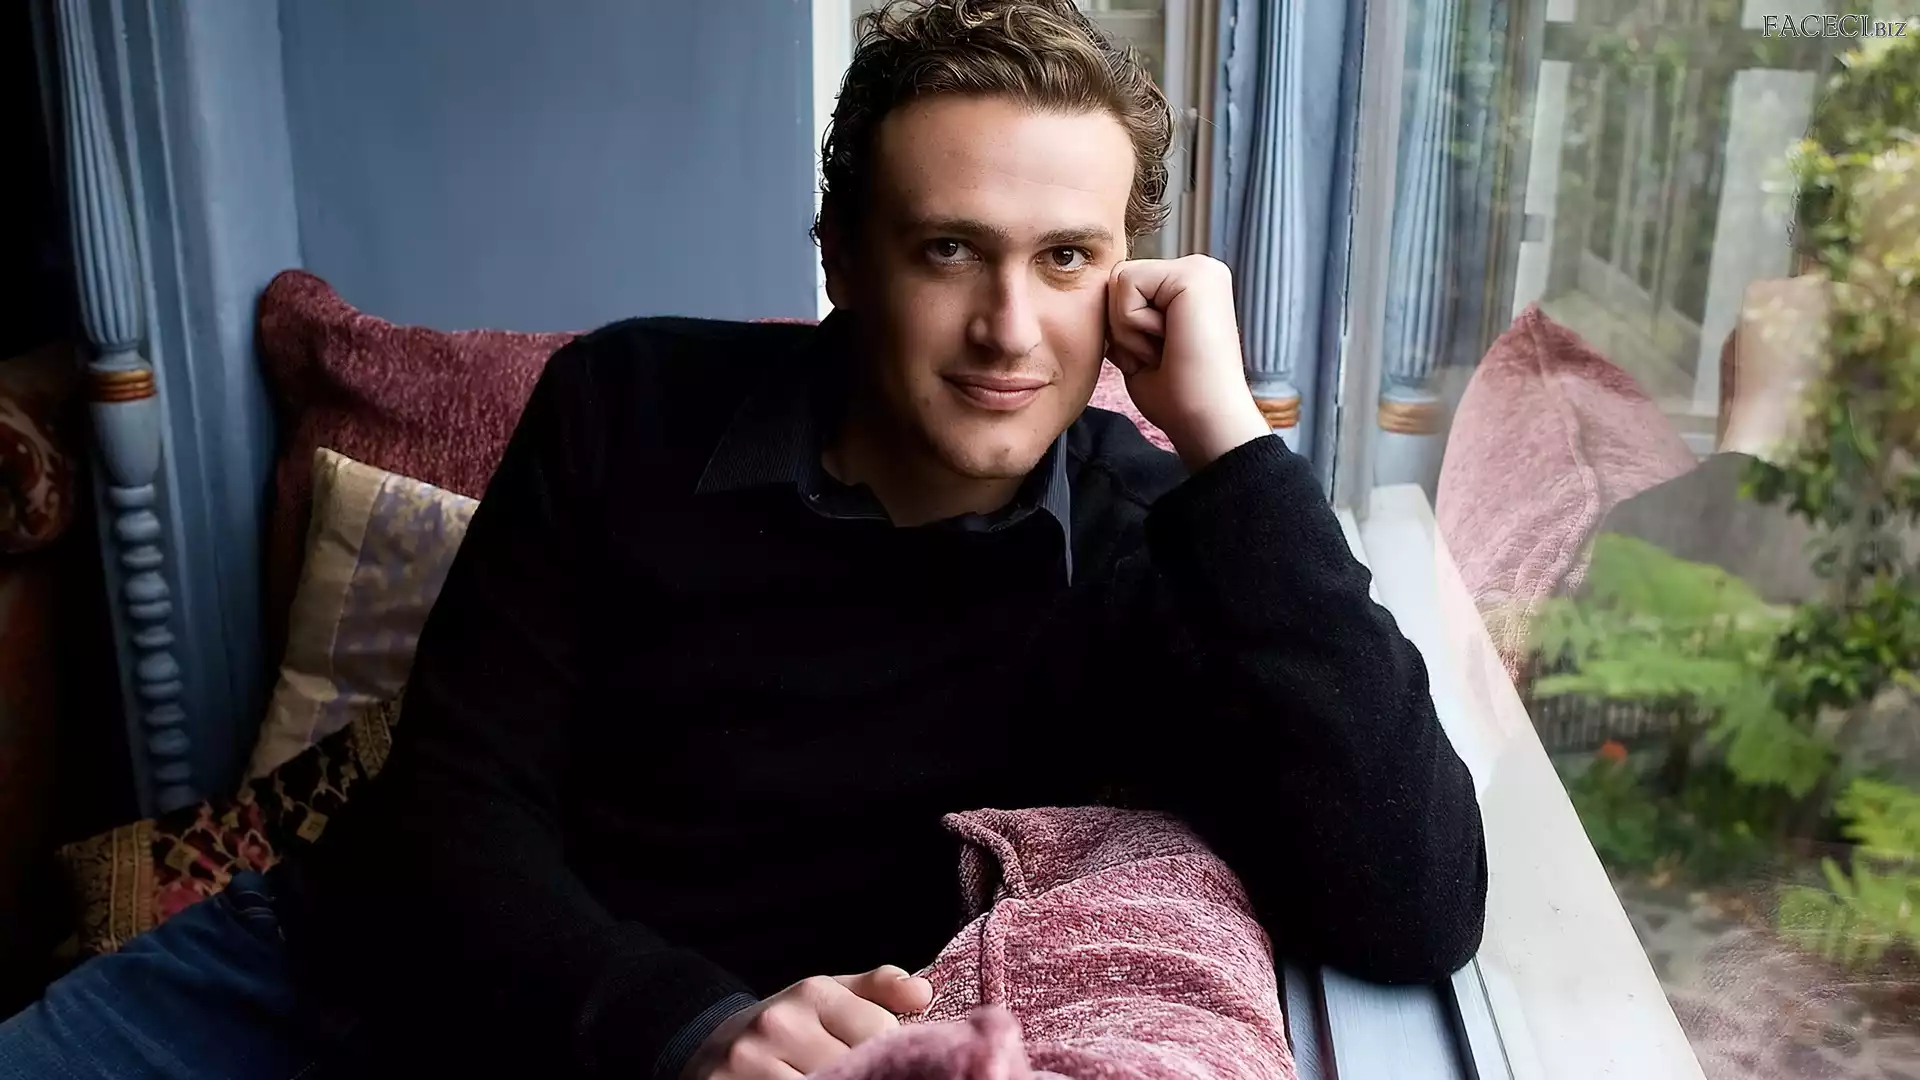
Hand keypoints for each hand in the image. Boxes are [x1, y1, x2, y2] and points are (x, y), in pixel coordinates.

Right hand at [681, 965, 934, 1079]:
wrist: (715, 1045)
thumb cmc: (792, 1023)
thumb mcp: (834, 994)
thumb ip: (881, 989)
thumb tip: (922, 994)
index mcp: (811, 994)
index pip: (878, 1033)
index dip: (893, 1054)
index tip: (888, 1061)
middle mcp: (778, 1024)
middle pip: (850, 1067)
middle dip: (868, 1074)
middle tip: (872, 1074)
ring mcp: (747, 1063)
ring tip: (842, 1079)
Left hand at [1106, 255, 1271, 469]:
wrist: (1206, 421)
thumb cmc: (1177, 397)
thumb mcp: (1140, 346)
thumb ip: (1124, 315)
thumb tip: (1093, 298)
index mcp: (1190, 287)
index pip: (1124, 287)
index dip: (1122, 328)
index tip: (1157, 357)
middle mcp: (1199, 271)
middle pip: (1117, 279)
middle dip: (1123, 326)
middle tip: (1160, 355)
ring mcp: (1200, 269)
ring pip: (1119, 280)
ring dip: (1128, 328)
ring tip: (1165, 350)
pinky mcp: (1194, 274)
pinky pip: (1126, 283)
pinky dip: (1133, 323)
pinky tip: (1168, 341)